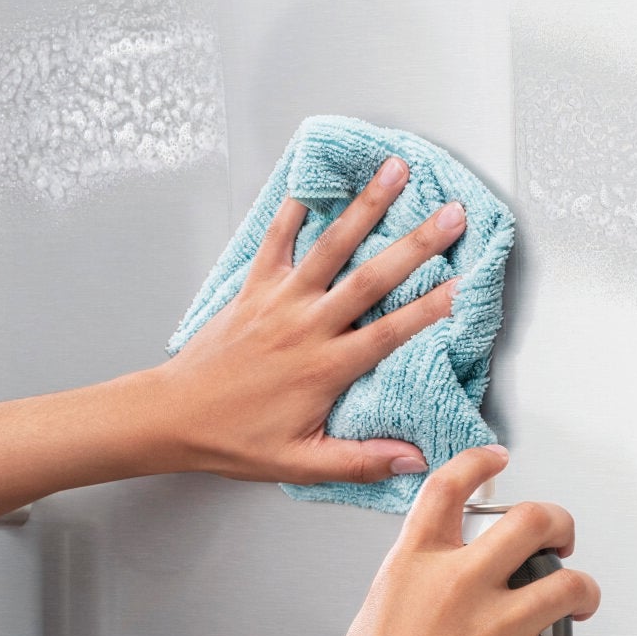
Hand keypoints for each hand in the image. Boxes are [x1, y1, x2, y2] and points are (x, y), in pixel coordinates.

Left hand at [155, 155, 466, 486]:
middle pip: (370, 278)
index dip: (429, 309)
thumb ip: (360, 461)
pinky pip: (275, 241)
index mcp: (324, 368)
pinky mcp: (251, 289)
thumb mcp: (301, 463)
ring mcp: (278, 302)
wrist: (174, 416)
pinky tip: (313, 184)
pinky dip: (293, 211)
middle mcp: (306, 326)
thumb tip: (413, 462)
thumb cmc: (234, 439)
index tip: (462, 286)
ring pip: (330, 246)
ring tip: (395, 172)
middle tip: (450, 215)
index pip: (389, 333)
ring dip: (365, 206)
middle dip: (415, 244)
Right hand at [302, 445, 602, 635]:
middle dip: (560, 525)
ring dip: (585, 594)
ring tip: (580, 604)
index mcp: (415, 564)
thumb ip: (416, 581)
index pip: (449, 486)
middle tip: (562, 540)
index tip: (499, 458)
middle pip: (533, 520)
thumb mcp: (378, 611)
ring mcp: (492, 631)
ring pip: (573, 585)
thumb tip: (444, 576)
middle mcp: (457, 586)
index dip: (481, 462)